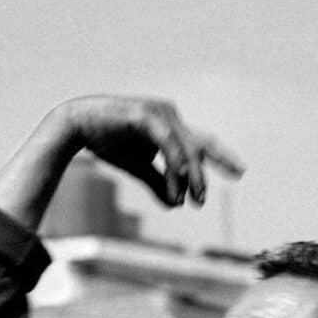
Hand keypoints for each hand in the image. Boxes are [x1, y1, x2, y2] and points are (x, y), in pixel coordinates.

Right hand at [63, 96, 242, 207]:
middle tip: (201, 200)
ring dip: (189, 175)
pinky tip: (179, 179)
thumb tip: (176, 204)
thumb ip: (158, 182)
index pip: (202, 143)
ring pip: (184, 147)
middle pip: (197, 146)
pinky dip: (174, 162)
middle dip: (202, 175)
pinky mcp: (145, 114)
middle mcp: (169, 116)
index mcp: (171, 127)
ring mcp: (158, 112)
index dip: (221, 157)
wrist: (77, 126)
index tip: (240, 172)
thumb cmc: (108, 142)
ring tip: (191, 198)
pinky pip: (167, 141)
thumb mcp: (139, 168)